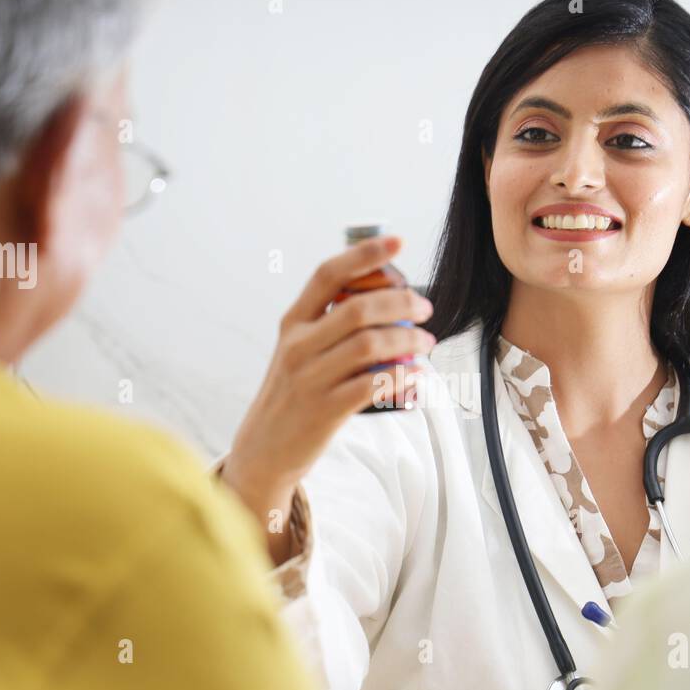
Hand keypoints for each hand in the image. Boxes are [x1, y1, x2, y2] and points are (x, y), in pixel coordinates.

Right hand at [221, 236, 434, 562]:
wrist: (265, 447)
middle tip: (424, 309)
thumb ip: (329, 323)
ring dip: (408, 339)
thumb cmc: (293, 392)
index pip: (328, 275)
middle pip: (358, 309)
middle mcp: (298, 345)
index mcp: (293, 322)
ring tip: (425, 343)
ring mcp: (311, 378)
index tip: (397, 241)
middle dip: (401, 302)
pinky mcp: (326, 410)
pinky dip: (401, 376)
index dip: (364, 254)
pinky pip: (373, 385)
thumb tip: (385, 297)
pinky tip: (416, 374)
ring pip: (371, 345)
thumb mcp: (298, 349)